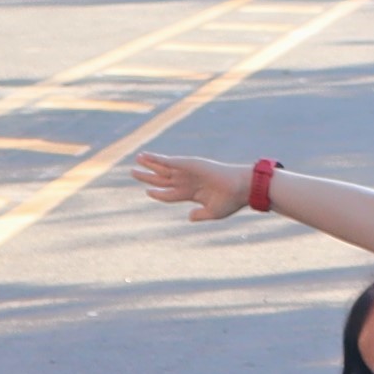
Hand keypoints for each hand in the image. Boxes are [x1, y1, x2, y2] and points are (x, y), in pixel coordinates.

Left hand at [128, 148, 266, 223]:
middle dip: (148, 176)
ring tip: (137, 158)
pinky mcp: (191, 164)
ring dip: (150, 163)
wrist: (241, 188)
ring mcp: (189, 172)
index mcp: (193, 193)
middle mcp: (188, 181)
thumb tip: (189, 217)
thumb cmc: (231, 201)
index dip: (157, 193)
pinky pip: (171, 162)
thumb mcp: (213, 212)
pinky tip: (148, 157)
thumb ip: (200, 214)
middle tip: (133, 172)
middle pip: (163, 179)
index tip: (147, 191)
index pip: (170, 194)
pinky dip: (159, 159)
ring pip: (164, 168)